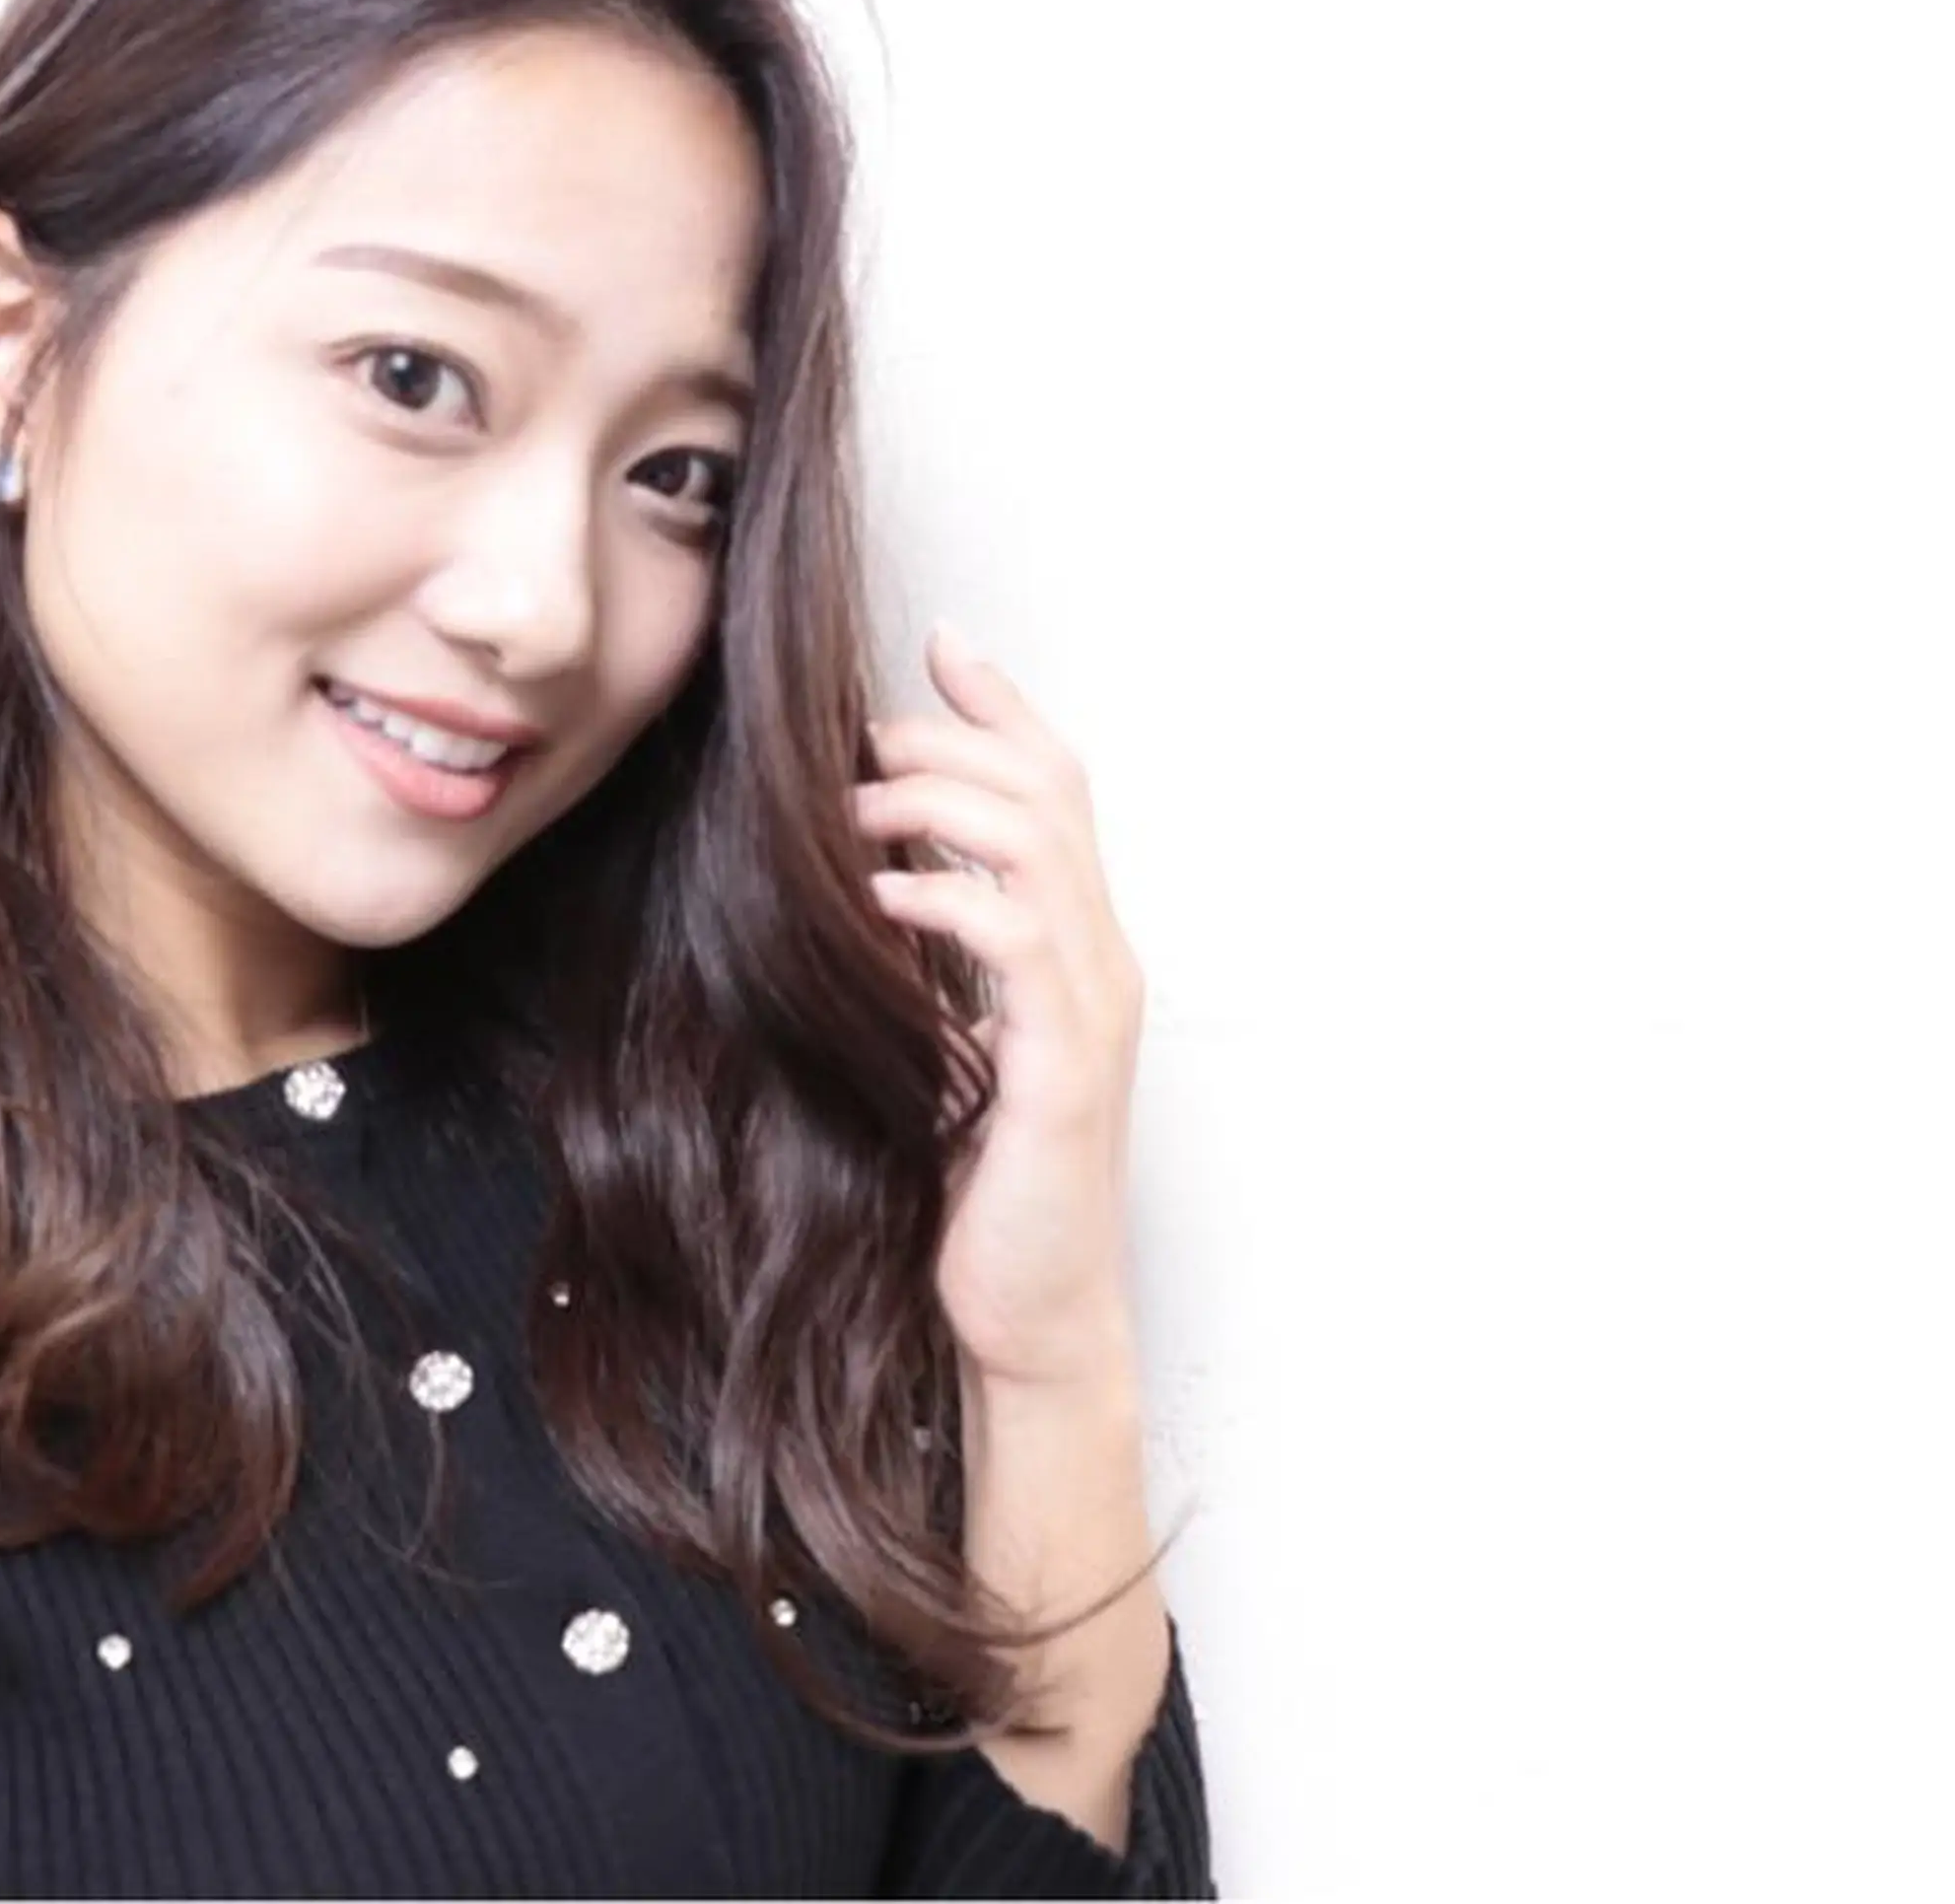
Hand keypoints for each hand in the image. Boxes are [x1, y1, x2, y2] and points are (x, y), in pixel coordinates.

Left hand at [855, 622, 1149, 1392]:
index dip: (1004, 706)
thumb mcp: (944, 1036)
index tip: (940, 642)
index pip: (1058, 787)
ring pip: (1038, 848)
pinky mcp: (1059, 1072)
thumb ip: (930, 957)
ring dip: (938, 804)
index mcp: (1076, 946)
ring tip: (854, 810)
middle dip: (954, 738)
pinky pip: (1018, 946)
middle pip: (1050, 791)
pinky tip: (879, 898)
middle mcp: (1100, 961)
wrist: (1024, 1313)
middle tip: (860, 741)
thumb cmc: (973, 1181)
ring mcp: (1089, 1013)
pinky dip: (945, 900)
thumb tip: (863, 874)